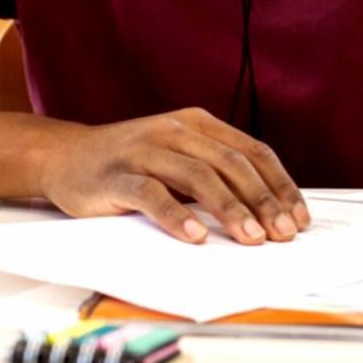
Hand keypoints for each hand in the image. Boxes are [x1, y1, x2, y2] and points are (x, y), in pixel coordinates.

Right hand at [35, 107, 310, 244]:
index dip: (279, 185)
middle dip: (262, 200)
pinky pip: (152, 194)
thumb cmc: (130, 164)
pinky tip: (196, 236)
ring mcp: (144, 150)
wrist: (64, 157)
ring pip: (197, 176)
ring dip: (229, 209)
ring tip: (251, 238)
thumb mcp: (177, 158)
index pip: (251, 151)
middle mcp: (174, 131)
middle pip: (230, 164)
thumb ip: (213, 175)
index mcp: (196, 124)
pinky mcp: (117, 175)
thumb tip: (266, 216)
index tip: (298, 218)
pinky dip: (177, 216)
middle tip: (282, 234)